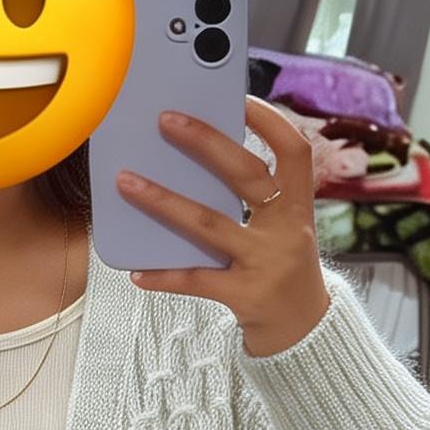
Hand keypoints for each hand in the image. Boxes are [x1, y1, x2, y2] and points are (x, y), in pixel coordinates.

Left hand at [117, 96, 328, 356]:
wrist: (304, 332)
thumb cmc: (281, 267)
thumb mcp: (283, 229)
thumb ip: (252, 199)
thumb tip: (195, 159)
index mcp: (298, 206)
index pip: (294, 152)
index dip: (271, 121)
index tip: (239, 97)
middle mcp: (287, 230)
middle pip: (247, 176)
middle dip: (206, 143)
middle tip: (165, 119)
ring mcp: (265, 264)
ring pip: (208, 224)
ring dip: (163, 201)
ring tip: (126, 181)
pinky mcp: (243, 297)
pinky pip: (195, 281)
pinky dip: (163, 275)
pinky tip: (136, 270)